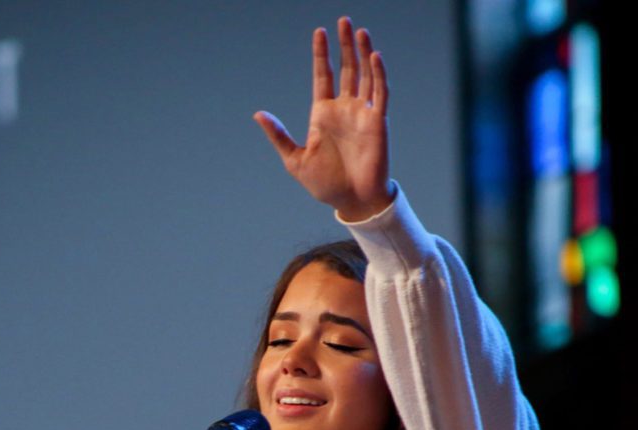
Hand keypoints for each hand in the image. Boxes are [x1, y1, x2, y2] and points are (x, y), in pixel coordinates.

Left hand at [254, 17, 394, 220]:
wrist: (351, 201)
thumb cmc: (325, 184)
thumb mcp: (295, 160)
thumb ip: (279, 136)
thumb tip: (258, 115)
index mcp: (322, 114)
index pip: (322, 76)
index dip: (321, 54)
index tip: (319, 32)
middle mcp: (343, 109)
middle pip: (345, 69)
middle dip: (343, 45)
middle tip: (342, 21)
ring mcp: (361, 114)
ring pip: (363, 76)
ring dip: (362, 53)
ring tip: (359, 31)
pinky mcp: (377, 122)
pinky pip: (379, 93)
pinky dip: (377, 75)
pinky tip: (373, 57)